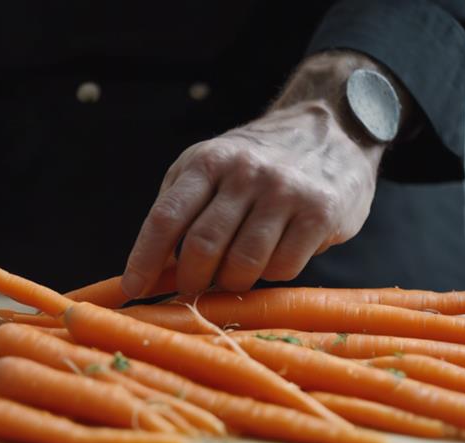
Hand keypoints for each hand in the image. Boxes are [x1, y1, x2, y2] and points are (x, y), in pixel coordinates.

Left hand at [122, 100, 382, 296]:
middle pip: (202, 247)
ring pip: (243, 265)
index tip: (132, 290)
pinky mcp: (320, 212)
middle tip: (191, 289)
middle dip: (190, 280)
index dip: (145, 260)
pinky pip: (283, 268)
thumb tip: (147, 275)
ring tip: (233, 274)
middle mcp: (245, 172)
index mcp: (207, 161)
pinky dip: (271, 275)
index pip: (166, 218)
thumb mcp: (209, 168)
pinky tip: (273, 256)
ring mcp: (285, 191)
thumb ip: (178, 213)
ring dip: (231, 282)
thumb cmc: (255, 163)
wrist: (332, 130)